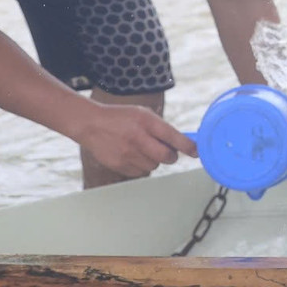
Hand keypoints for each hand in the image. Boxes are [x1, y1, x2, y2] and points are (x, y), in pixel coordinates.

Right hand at [71, 102, 197, 179]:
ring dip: (153, 160)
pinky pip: (140, 172)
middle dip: (170, 156)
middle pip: (167, 157)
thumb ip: (161, 128)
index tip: (196, 152)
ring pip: (153, 166)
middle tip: (165, 151)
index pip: (173, 137)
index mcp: (146, 121)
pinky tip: (131, 154)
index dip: (188, 146)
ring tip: (141, 149)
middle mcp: (137, 138)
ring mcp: (127, 153)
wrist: (91, 124)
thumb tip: (182, 144)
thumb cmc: (120, 118)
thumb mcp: (142, 114)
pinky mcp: (119, 165)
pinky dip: (140, 166)